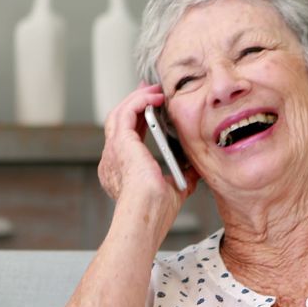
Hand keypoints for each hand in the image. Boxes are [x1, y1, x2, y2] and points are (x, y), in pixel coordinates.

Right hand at [98, 83, 198, 209]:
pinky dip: (139, 100)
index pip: (128, 139)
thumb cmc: (155, 213)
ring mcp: (112, 151)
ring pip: (119, 113)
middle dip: (135, 102)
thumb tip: (195, 167)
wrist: (144, 216)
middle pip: (120, 122)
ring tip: (154, 89)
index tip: (152, 110)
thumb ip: (182, 175)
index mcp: (121, 172)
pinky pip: (126, 112)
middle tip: (150, 90)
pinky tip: (154, 96)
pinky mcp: (119, 143)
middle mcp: (112, 160)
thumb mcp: (174, 189)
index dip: (139, 122)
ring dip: (137, 98)